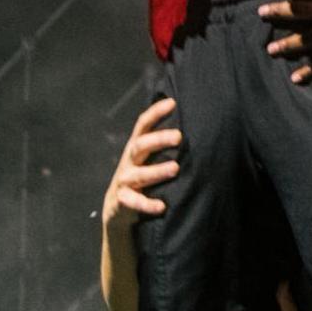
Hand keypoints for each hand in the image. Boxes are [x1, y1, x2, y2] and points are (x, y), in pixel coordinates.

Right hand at [102, 98, 180, 233]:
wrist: (117, 207)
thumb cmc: (142, 175)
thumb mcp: (148, 157)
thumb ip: (162, 143)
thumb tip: (193, 123)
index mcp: (137, 146)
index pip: (143, 125)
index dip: (155, 112)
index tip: (172, 102)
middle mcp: (129, 160)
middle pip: (140, 145)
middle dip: (158, 140)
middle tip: (179, 136)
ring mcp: (124, 180)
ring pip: (139, 174)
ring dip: (157, 171)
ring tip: (175, 168)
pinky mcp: (122, 200)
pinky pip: (133, 202)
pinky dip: (147, 204)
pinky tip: (161, 206)